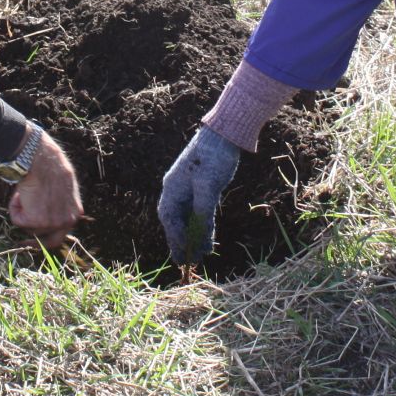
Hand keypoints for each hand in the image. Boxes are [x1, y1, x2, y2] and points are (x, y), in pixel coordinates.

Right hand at [7, 133, 83, 248]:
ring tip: (23, 191)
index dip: (48, 235)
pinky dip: (13, 207)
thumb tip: (47, 207)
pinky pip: (16, 220)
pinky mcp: (36, 221)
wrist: (40, 159)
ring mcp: (52, 223)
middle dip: (35, 244)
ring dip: (22, 210)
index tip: (37, 240)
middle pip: (50, 242)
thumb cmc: (49, 165)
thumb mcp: (63, 186)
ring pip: (29, 227)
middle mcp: (67, 221)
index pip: (63, 231)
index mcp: (75, 212)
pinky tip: (19, 192)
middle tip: (22, 243)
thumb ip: (59, 202)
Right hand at [157, 127, 241, 265]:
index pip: (170, 221)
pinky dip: (200, 225)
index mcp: (172, 189)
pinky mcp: (198, 186)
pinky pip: (195, 211)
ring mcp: (186, 188)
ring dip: (192, 236)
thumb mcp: (209, 187)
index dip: (177, 241)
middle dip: (181, 242)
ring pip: (186, 218)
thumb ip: (203, 213)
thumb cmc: (215, 157)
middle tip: (187, 263)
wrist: (225, 133)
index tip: (183, 258)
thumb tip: (199, 239)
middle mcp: (175, 190)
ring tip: (200, 255)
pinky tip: (207, 236)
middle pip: (175, 222)